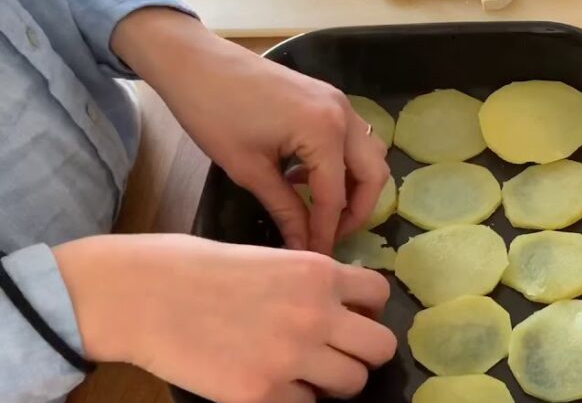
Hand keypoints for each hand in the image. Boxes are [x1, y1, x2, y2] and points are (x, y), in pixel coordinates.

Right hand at [54, 234, 396, 402]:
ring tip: (303, 373)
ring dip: (333, 381)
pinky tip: (267, 383)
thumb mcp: (265, 257)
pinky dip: (291, 399)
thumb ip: (306, 281)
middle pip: (380, 347)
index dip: (366, 308)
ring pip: (351, 383)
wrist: (137, 295)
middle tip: (334, 352)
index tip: (347, 316)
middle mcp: (316, 315)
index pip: (379, 294)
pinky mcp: (261, 395)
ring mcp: (291, 358)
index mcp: (317, 272)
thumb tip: (335, 304)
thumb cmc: (191, 267)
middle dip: (361, 351)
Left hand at [111, 8, 388, 252]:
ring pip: (368, 154)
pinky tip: (305, 177)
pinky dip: (341, 164)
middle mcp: (343, 115)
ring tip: (320, 209)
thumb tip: (302, 246)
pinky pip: (351, 138)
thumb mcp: (248, 170)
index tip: (317, 259)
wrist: (194, 61)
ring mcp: (339, 102)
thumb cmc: (213, 113)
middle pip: (373, 174)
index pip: (336, 196)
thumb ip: (284, 209)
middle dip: (357, 211)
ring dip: (354, 185)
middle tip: (329, 236)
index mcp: (325, 132)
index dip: (327, 233)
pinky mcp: (327, 97)